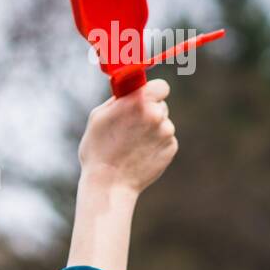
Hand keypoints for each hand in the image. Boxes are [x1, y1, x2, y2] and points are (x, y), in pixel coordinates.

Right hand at [77, 78, 177, 195]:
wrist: (109, 184)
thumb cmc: (98, 150)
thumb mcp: (98, 116)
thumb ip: (119, 99)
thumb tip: (130, 92)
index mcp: (139, 101)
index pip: (160, 86)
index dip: (151, 92)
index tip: (143, 100)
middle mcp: (157, 114)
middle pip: (160, 105)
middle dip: (148, 112)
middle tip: (130, 127)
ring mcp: (167, 132)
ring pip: (162, 124)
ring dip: (151, 130)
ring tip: (132, 145)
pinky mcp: (171, 148)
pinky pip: (165, 140)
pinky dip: (155, 145)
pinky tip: (139, 155)